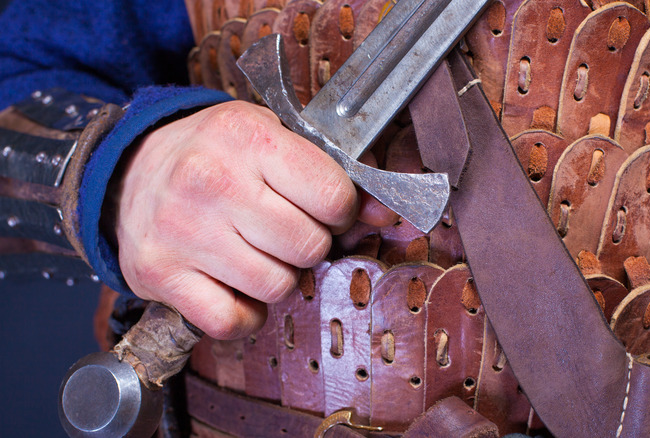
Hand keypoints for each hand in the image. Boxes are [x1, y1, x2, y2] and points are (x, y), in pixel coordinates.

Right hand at [114, 101, 393, 338]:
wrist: (130, 171)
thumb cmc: (213, 155)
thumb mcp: (272, 140)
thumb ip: (331, 175)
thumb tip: (385, 215)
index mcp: (249, 137)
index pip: (332, 196)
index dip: (341, 211)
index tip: (325, 210)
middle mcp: (213, 181)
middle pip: (308, 247)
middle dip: (309, 246)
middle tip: (286, 232)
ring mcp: (183, 230)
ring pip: (276, 287)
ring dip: (277, 278)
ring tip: (256, 253)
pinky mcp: (160, 273)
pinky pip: (232, 321)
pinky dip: (244, 314)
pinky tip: (234, 285)